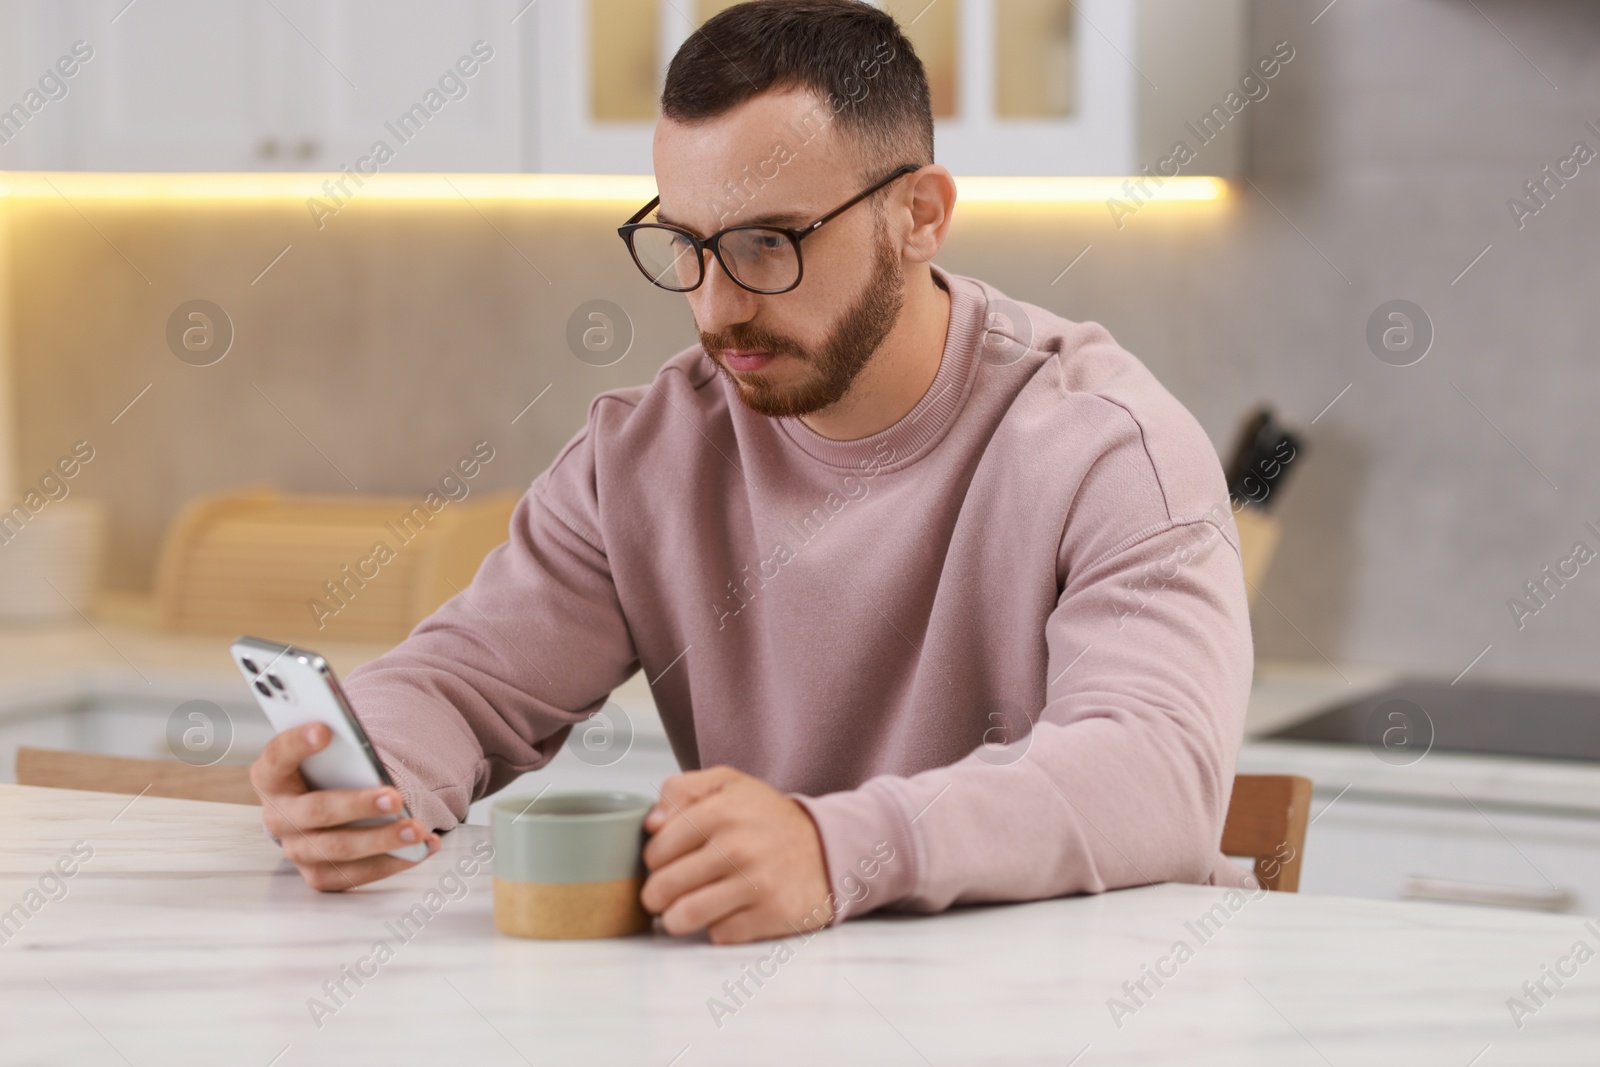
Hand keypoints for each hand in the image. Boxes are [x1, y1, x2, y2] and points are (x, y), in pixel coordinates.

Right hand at [250, 722, 440, 891]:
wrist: (320, 813)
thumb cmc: (326, 774)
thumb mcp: (326, 755)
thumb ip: (340, 748)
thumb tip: (367, 751)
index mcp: (271, 776)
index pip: (278, 756)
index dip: (298, 743)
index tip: (325, 730)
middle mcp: (278, 816)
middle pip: (316, 811)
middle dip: (358, 805)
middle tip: (394, 799)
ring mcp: (296, 849)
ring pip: (338, 849)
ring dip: (382, 840)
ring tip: (417, 830)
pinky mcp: (318, 875)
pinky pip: (356, 874)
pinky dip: (395, 862)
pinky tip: (424, 846)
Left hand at [640, 766, 831, 943]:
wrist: (828, 846)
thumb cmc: (767, 818)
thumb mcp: (728, 784)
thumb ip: (681, 790)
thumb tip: (651, 823)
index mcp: (720, 811)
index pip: (655, 851)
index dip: (654, 861)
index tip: (667, 862)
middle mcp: (737, 846)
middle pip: (662, 888)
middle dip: (658, 895)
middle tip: (667, 891)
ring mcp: (755, 884)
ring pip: (683, 917)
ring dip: (677, 918)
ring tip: (684, 909)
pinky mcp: (770, 916)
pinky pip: (718, 935)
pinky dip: (718, 927)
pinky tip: (728, 911)